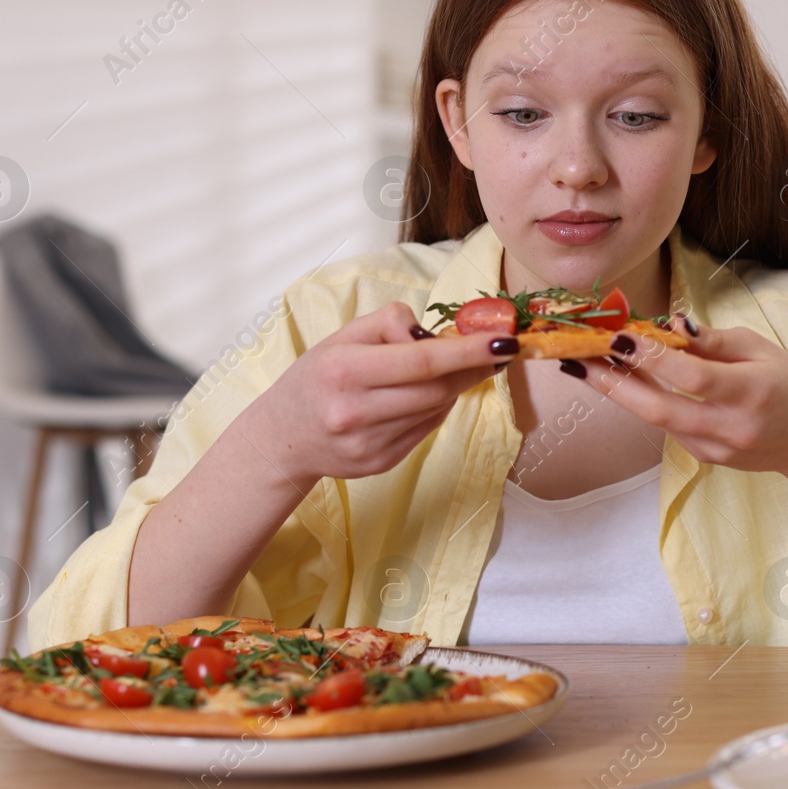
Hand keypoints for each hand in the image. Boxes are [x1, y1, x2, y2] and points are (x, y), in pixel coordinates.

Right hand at [247, 302, 510, 483]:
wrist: (282, 438)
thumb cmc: (316, 377)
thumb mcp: (341, 338)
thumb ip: (389, 324)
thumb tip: (435, 333)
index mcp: (343, 371)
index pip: (421, 361)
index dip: (468, 352)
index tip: (505, 341)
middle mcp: (355, 411)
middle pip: (437, 389)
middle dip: (472, 368)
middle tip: (492, 351)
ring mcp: (369, 444)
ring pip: (435, 409)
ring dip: (453, 386)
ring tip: (449, 370)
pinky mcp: (381, 463)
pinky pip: (426, 429)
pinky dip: (435, 408)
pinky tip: (422, 396)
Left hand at [585, 315, 787, 478]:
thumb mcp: (762, 349)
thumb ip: (714, 341)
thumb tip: (671, 326)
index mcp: (750, 392)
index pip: (692, 376)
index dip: (653, 357)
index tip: (618, 336)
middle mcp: (730, 426)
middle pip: (660, 409)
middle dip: (613, 384)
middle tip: (576, 360)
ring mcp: (715, 448)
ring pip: (656, 419)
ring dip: (619, 391)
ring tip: (585, 364)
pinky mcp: (705, 457)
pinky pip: (667, 426)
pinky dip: (643, 402)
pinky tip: (621, 379)